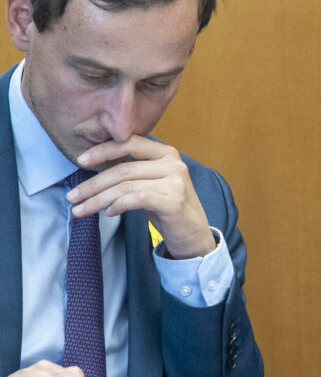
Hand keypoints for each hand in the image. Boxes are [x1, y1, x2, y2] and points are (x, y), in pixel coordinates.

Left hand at [69, 136, 214, 259]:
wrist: (192, 232)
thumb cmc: (167, 206)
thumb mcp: (152, 181)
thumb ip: (133, 169)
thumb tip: (93, 165)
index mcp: (167, 153)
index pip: (129, 143)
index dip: (103, 150)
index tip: (80, 161)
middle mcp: (173, 164)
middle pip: (123, 170)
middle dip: (92, 184)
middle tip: (72, 196)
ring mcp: (176, 182)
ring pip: (125, 187)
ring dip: (98, 199)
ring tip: (80, 210)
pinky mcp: (174, 201)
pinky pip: (136, 199)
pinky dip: (117, 205)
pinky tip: (108, 213)